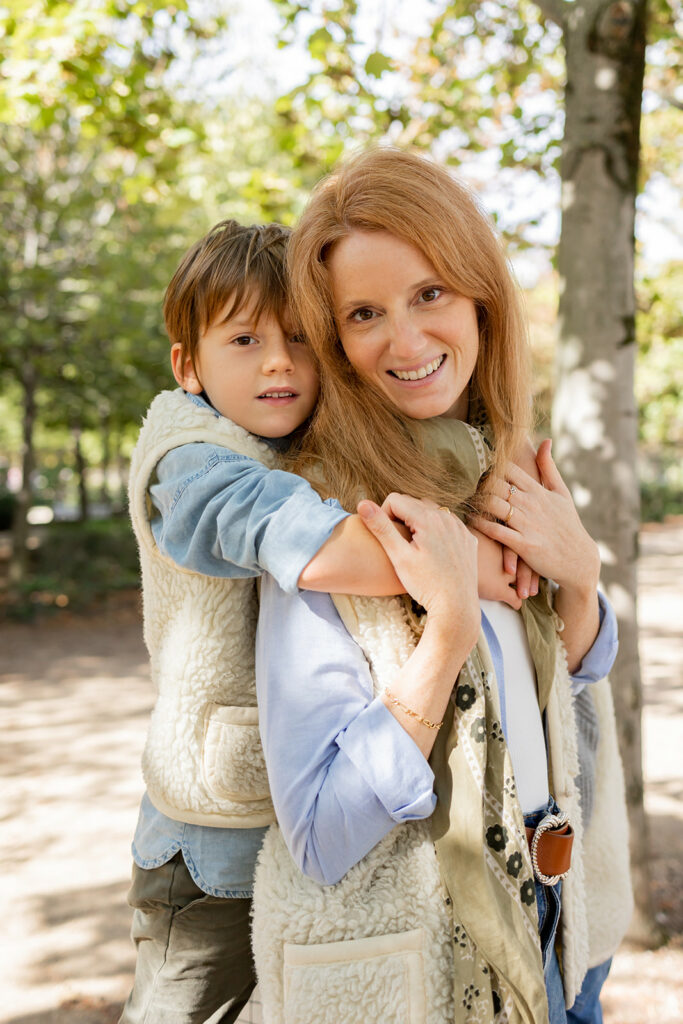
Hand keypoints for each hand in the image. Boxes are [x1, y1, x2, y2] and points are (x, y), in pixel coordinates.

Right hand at [358, 493, 479, 646]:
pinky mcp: (468, 538)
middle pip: (413, 504)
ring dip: (419, 523)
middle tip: (401, 546)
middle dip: (402, 518)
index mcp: (428, 518)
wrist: (456, 607)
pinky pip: (448, 524)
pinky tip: (434, 552)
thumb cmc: (426, 584)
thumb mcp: (399, 556)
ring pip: (432, 512)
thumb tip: (362, 503)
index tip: (388, 539)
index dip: (384, 516)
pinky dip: (437, 531)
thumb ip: (381, 527)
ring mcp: (460, 527)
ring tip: (416, 549)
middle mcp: (447, 517)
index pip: (394, 500)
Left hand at [472, 440, 599, 595]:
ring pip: (494, 505)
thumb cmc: (568, 524)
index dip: (489, 464)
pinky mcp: (524, 545)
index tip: (474, 462)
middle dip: (477, 481)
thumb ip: (549, 467)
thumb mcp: (562, 492)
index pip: (509, 469)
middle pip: (496, 484)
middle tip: (460, 480)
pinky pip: (497, 531)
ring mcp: (528, 524)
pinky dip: (481, 524)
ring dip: (476, 501)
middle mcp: (532, 504)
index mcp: (538, 490)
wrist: (578, 559)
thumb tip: (545, 440)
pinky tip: (470, 519)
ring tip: (462, 498)